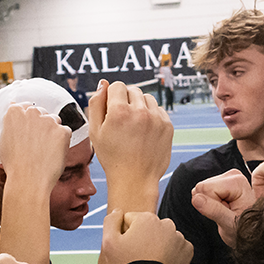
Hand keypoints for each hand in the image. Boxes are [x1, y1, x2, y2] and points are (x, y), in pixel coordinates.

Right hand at [0, 103, 70, 189]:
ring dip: (52, 131)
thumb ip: (9, 123)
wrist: (28, 180)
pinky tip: (52, 153)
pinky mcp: (62, 131)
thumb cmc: (13, 163)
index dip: (28, 121)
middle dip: (40, 125)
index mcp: (14, 112)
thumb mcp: (1, 140)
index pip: (25, 107)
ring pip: (54, 121)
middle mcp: (32, 112)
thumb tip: (13, 111)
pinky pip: (65, 132)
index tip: (29, 132)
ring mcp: (49, 121)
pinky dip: (62, 142)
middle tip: (36, 144)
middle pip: (41, 113)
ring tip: (44, 150)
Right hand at [87, 79, 172, 211]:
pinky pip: (158, 109)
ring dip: (140, 106)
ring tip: (134, 125)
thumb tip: (103, 84)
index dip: (112, 97)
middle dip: (126, 100)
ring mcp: (156, 118)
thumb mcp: (95, 132)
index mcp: (119, 111)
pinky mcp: (167, 125)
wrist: (135, 179)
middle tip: (122, 121)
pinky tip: (144, 131)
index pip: (117, 86)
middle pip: (132, 90)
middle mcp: (140, 111)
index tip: (112, 111)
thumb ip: (96, 104)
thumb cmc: (112, 157)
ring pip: (147, 98)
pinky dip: (151, 116)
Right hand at [100, 210, 192, 263]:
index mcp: (146, 218)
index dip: (125, 235)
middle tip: (138, 257)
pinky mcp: (187, 250)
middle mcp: (166, 223)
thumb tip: (118, 211)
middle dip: (143, 238)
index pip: (131, 220)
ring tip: (151, 262)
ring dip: (158, 246)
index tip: (126, 249)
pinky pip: (176, 248)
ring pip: (163, 237)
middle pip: (148, 228)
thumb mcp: (109, 242)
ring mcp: (179, 237)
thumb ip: (110, 221)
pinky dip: (170, 254)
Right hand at [191, 169, 254, 245]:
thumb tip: (196, 199)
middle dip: (210, 203)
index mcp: (237, 181)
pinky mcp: (223, 182)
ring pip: (202, 189)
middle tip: (226, 213)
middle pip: (202, 187)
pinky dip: (211, 202)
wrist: (253, 231)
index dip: (210, 205)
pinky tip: (225, 208)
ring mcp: (228, 178)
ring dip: (211, 204)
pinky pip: (204, 191)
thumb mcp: (229, 225)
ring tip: (227, 211)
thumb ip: (214, 210)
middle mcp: (233, 176)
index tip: (225, 213)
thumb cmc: (245, 229)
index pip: (204, 188)